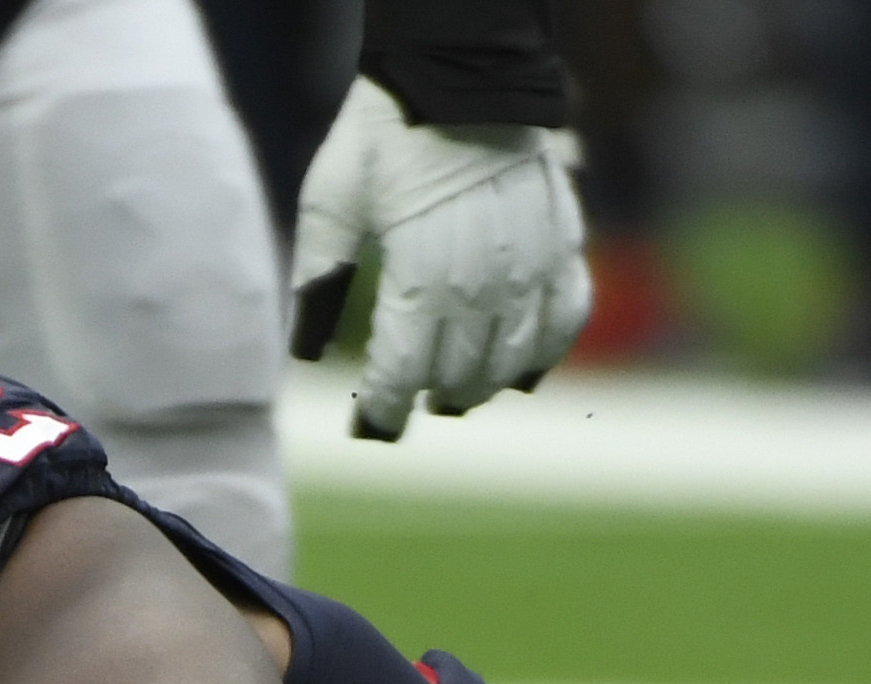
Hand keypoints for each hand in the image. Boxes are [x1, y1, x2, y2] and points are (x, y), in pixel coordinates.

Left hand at [291, 79, 593, 439]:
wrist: (462, 70)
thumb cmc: (385, 135)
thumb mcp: (332, 204)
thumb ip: (317, 280)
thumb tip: (306, 351)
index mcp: (419, 281)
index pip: (402, 376)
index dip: (383, 411)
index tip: (370, 427)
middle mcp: (480, 287)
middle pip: (457, 377)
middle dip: (429, 395)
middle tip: (410, 394)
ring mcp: (529, 269)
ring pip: (511, 361)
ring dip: (481, 384)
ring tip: (457, 387)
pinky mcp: (562, 246)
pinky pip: (564, 319)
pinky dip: (542, 352)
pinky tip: (521, 367)